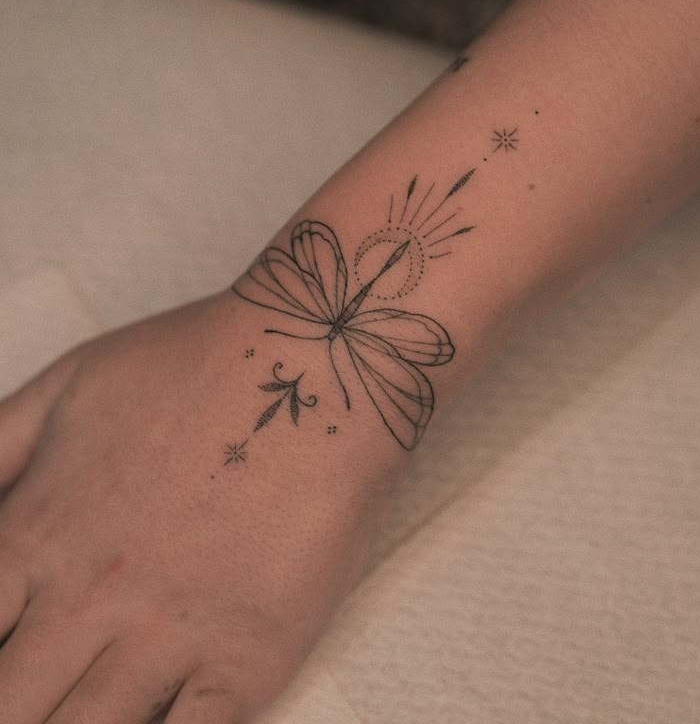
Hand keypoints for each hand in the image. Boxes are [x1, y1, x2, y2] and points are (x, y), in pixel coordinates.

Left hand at [0, 294, 371, 722]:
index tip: (2, 667)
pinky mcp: (252, 658)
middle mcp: (93, 602)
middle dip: (16, 706)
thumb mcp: (70, 384)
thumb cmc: (197, 366)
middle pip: (12, 707)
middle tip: (33, 699)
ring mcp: (174, 637)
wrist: (313, 372)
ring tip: (76, 712)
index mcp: (40, 536)